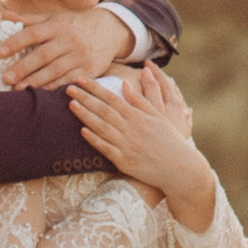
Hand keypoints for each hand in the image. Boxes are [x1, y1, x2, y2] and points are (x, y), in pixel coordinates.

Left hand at [0, 0, 137, 89]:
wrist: (110, 29)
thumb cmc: (75, 24)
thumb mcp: (55, 18)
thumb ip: (29, 20)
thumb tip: (3, 16)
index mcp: (58, 25)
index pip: (34, 33)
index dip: (15, 42)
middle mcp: (69, 40)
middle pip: (43, 55)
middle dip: (24, 67)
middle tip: (5, 77)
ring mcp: (80, 56)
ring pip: (55, 71)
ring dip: (36, 81)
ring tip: (18, 89)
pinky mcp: (89, 70)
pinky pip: (69, 81)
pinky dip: (54, 88)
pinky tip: (41, 95)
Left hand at [67, 65, 215, 231]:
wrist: (179, 168)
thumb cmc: (170, 141)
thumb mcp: (159, 117)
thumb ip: (140, 101)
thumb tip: (125, 85)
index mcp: (139, 116)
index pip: (112, 98)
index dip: (95, 88)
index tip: (81, 79)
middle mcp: (131, 129)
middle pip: (103, 110)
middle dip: (85, 98)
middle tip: (68, 88)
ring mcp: (127, 145)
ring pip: (102, 127)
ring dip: (85, 115)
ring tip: (71, 104)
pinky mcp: (125, 162)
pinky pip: (106, 149)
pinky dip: (95, 140)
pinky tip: (83, 131)